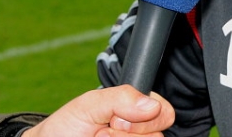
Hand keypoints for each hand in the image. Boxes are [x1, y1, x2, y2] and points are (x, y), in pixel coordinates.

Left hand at [26, 85, 174, 136]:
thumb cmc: (67, 126)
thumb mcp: (89, 104)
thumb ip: (121, 98)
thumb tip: (152, 104)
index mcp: (136, 110)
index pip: (165, 112)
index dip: (145, 117)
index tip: (116, 118)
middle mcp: (139, 132)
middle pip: (157, 135)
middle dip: (129, 133)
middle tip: (103, 130)